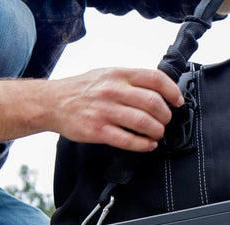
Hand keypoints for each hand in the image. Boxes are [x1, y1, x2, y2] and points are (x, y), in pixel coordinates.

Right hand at [48, 68, 184, 151]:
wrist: (52, 103)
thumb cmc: (81, 90)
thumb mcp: (106, 74)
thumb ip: (130, 80)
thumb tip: (157, 90)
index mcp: (118, 74)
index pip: (155, 79)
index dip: (172, 91)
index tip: (178, 101)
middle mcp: (113, 90)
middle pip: (153, 103)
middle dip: (166, 116)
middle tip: (165, 122)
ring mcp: (105, 111)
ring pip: (143, 122)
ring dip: (157, 131)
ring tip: (158, 134)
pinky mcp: (98, 130)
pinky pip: (128, 140)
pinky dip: (143, 145)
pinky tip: (148, 145)